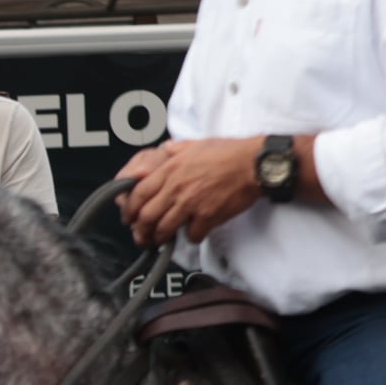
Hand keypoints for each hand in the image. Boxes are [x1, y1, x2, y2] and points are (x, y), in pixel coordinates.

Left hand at [119, 137, 267, 246]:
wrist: (255, 163)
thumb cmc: (229, 152)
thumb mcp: (195, 144)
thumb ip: (176, 150)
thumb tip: (165, 150)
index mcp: (170, 169)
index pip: (138, 194)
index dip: (129, 210)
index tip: (129, 218)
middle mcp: (176, 187)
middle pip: (146, 216)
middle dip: (141, 230)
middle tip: (142, 236)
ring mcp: (191, 203)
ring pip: (164, 229)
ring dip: (161, 237)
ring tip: (162, 240)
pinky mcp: (208, 216)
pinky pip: (192, 235)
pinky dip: (191, 238)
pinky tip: (194, 234)